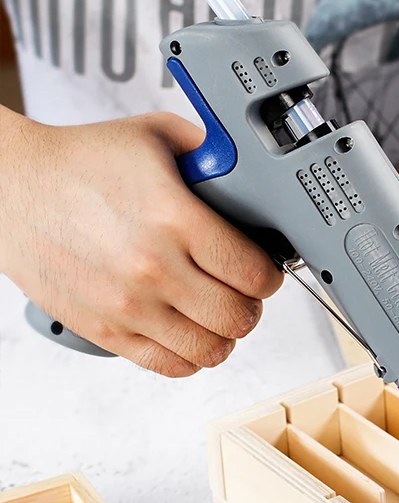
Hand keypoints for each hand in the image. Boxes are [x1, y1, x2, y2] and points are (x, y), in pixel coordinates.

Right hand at [0, 107, 280, 375]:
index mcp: (174, 218)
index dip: (268, 275)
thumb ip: (213, 153)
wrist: (11, 187)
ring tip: (218, 314)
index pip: (253, 273)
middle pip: (238, 317)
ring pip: (211, 350)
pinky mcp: (105, 331)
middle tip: (244, 294)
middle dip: (251, 306)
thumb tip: (254, 174)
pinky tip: (189, 332)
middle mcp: (152, 268)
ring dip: (225, 335)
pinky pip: (170, 366)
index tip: (264, 271)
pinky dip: (191, 356)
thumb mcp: (157, 136)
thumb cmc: (82, 162)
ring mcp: (128, 306)